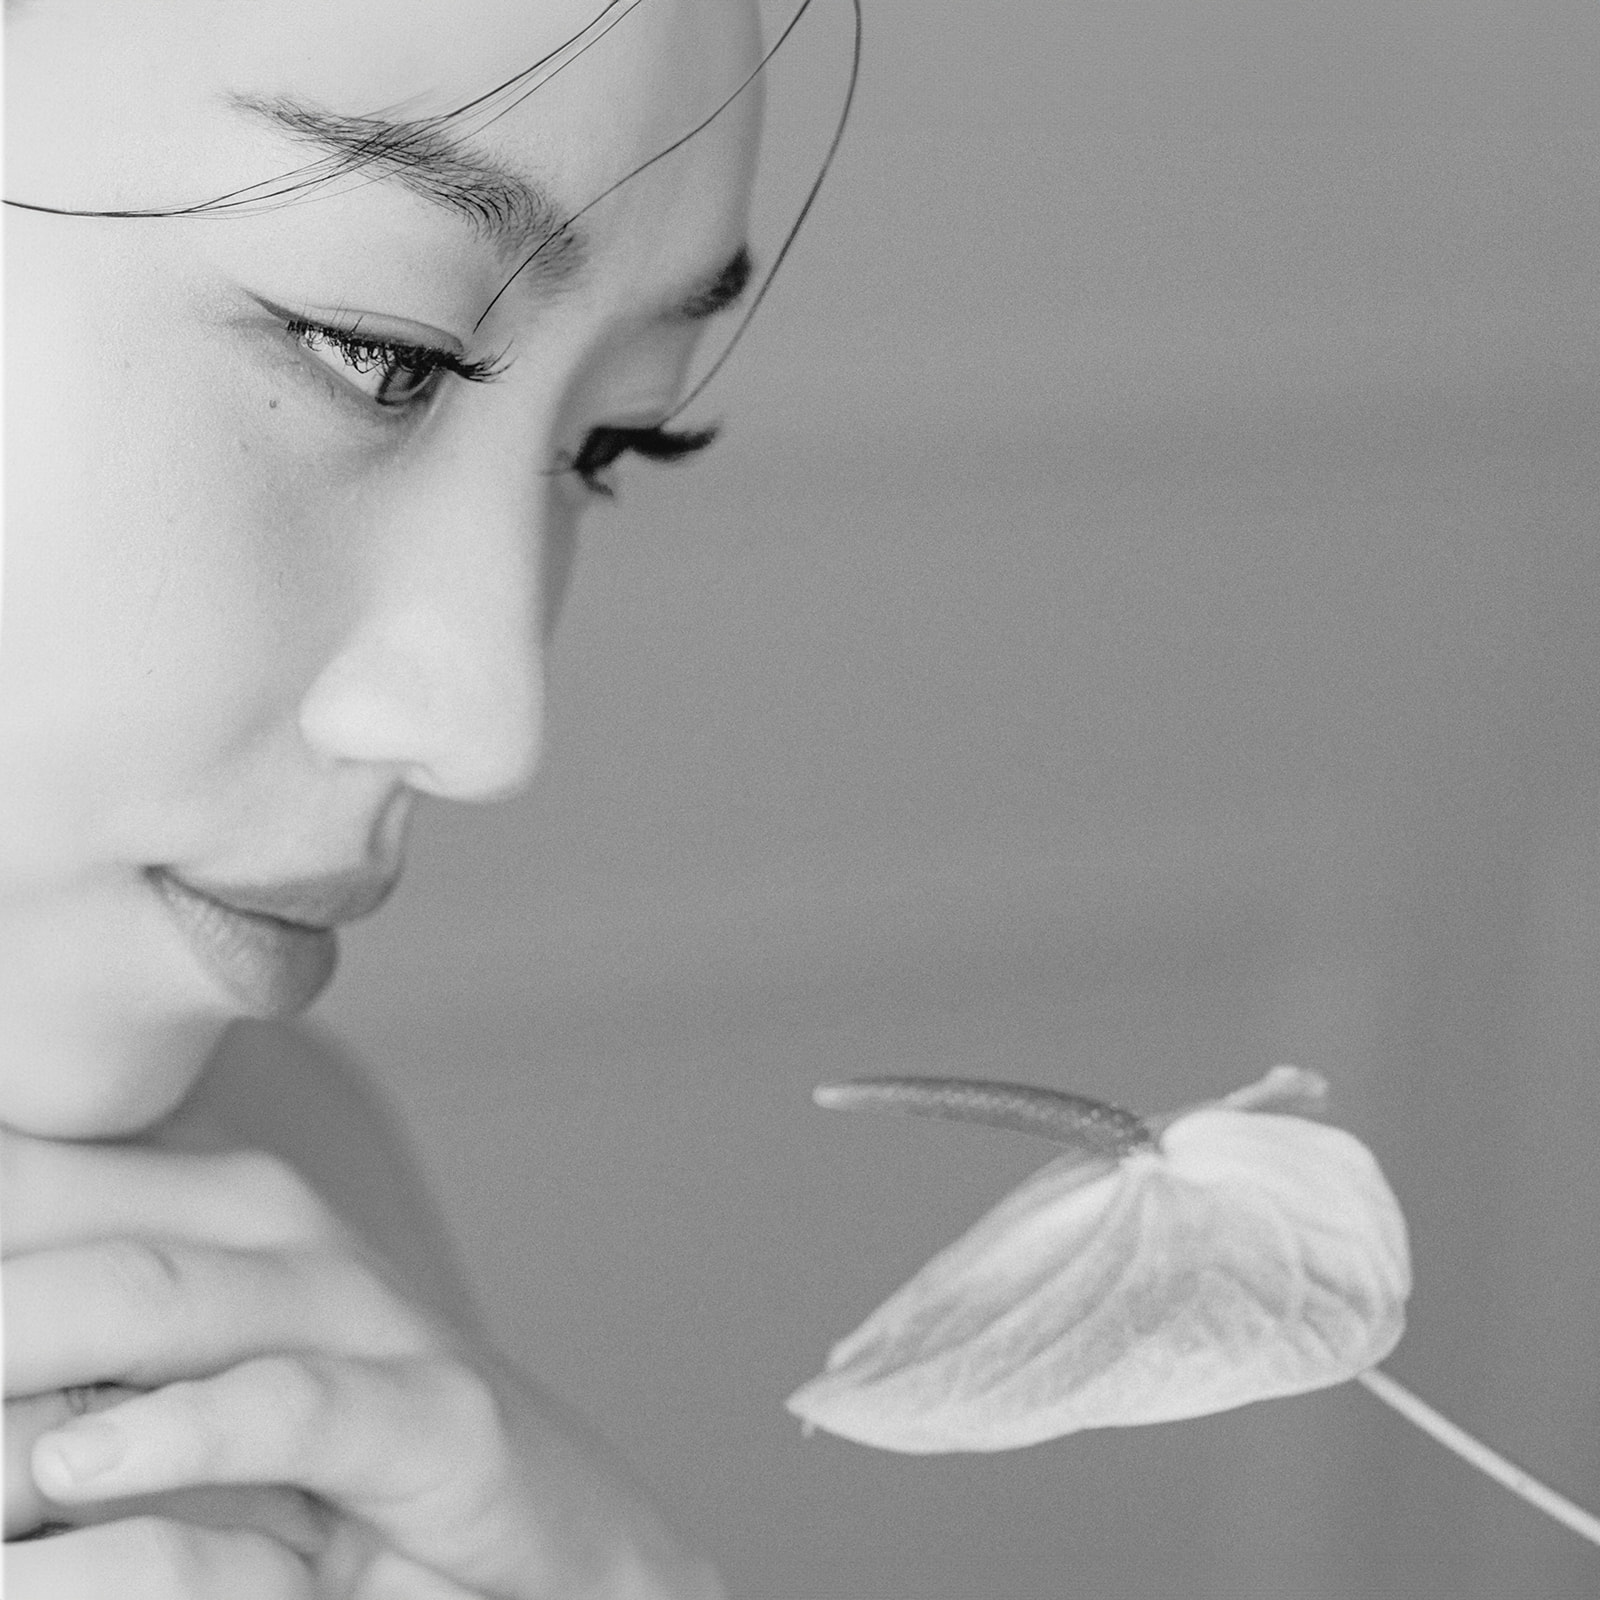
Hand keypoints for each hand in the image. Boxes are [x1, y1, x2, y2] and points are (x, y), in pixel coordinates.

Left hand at [2, 1129, 726, 1598]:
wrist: (559, 1552)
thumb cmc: (346, 1483)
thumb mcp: (185, 1405)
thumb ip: (79, 1361)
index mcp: (221, 1213)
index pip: (43, 1179)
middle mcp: (290, 1240)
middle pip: (77, 1222)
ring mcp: (369, 1317)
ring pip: (167, 1293)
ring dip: (23, 1343)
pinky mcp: (434, 1415)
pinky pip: (293, 1403)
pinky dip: (177, 1429)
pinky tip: (73, 1465)